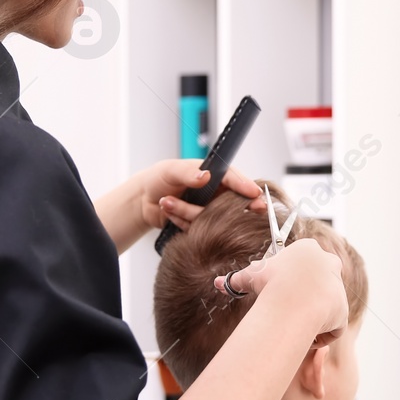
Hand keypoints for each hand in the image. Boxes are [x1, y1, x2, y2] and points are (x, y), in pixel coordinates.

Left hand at [139, 159, 263, 230]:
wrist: (143, 200)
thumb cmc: (158, 178)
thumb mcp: (171, 170)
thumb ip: (188, 173)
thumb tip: (206, 176)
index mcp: (214, 174)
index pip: (234, 179)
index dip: (246, 187)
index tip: (255, 195)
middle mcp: (216, 192)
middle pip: (234, 202)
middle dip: (231, 208)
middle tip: (241, 213)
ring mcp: (209, 210)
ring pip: (212, 218)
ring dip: (187, 212)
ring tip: (166, 201)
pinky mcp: (200, 225)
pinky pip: (198, 229)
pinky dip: (181, 221)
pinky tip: (168, 211)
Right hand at [214, 237, 347, 347]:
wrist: (292, 298)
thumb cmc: (271, 282)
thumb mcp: (252, 276)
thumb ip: (238, 279)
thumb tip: (217, 283)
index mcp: (309, 250)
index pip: (305, 263)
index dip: (294, 279)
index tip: (281, 290)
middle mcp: (329, 264)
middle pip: (321, 282)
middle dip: (308, 296)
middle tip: (290, 309)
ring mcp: (338, 287)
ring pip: (326, 306)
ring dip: (311, 317)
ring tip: (294, 325)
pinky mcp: (343, 311)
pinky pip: (334, 327)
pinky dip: (321, 334)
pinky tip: (306, 336)